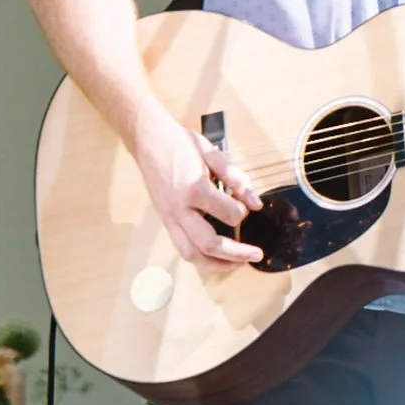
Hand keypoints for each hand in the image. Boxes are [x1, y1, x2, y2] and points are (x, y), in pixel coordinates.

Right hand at [131, 100, 263, 265]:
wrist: (148, 140)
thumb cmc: (180, 144)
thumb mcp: (212, 154)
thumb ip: (236, 179)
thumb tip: (255, 204)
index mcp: (195, 189)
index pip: (228, 214)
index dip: (243, 213)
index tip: (248, 208)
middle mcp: (180, 209)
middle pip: (209, 244)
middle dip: (236, 254)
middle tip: (256, 254)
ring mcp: (170, 218)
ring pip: (192, 254)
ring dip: (216, 264)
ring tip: (237, 264)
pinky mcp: (165, 221)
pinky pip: (181, 248)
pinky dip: (200, 257)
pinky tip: (215, 256)